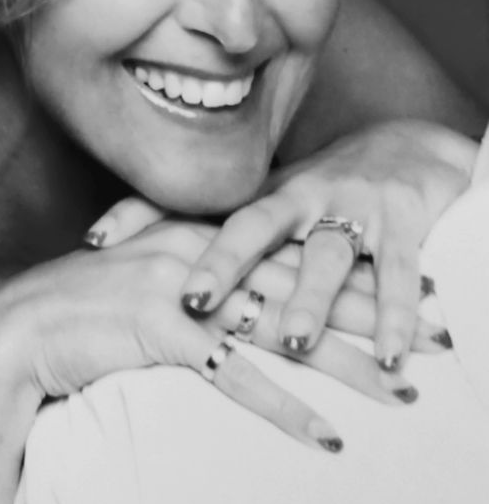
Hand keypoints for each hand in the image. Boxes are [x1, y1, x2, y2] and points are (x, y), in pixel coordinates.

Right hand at [0, 219, 421, 454]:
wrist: (23, 322)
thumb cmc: (85, 305)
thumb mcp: (148, 273)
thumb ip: (198, 274)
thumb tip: (245, 296)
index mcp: (201, 234)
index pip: (294, 251)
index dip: (354, 269)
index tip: (410, 284)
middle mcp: (200, 252)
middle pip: (305, 285)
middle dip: (377, 311)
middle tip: (438, 332)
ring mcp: (182, 288)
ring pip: (283, 328)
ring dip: (348, 364)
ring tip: (402, 390)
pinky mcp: (162, 329)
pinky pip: (234, 376)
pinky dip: (282, 409)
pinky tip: (322, 436)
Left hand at [84, 119, 473, 368]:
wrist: (409, 151)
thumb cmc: (325, 192)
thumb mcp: (270, 206)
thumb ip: (217, 231)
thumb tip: (141, 258)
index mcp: (259, 193)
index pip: (191, 203)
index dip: (142, 218)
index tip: (94, 240)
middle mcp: (299, 194)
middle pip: (253, 228)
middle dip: (224, 264)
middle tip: (193, 300)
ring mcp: (351, 205)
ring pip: (326, 256)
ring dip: (309, 300)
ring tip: (290, 342)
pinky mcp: (404, 219)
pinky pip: (400, 270)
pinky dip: (397, 312)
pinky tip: (389, 351)